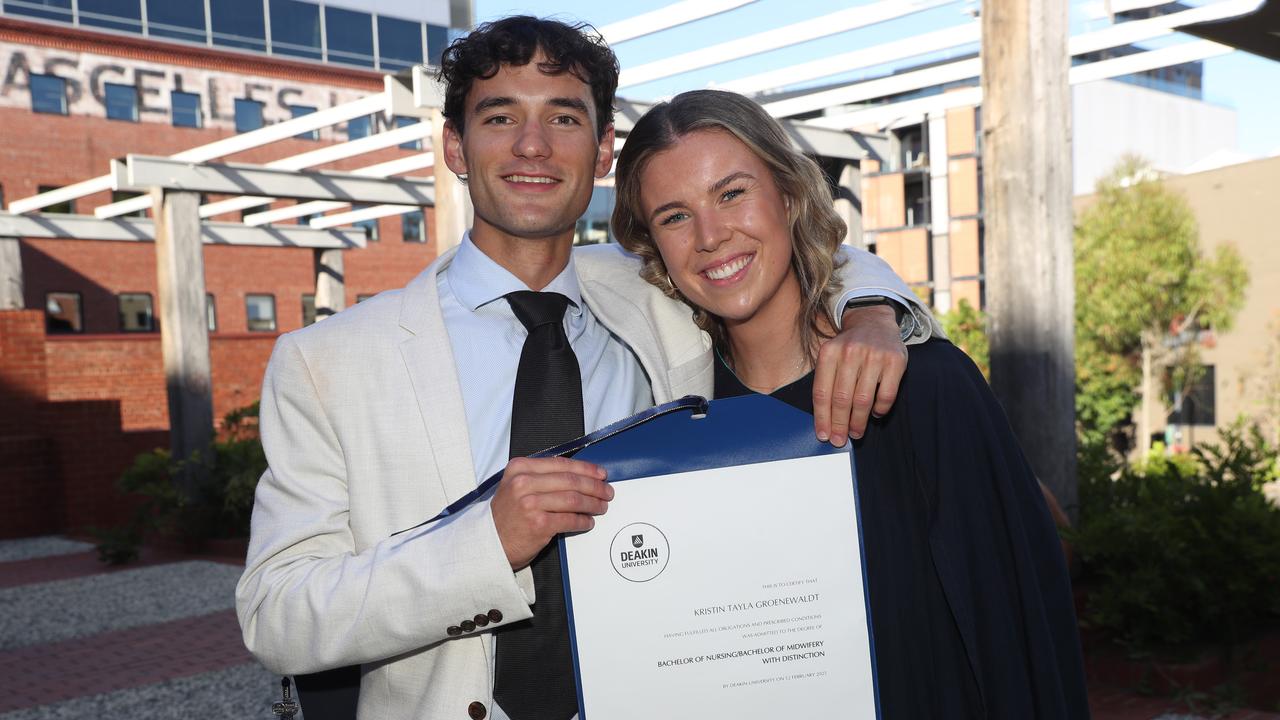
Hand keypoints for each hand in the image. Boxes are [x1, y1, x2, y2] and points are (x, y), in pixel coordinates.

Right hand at [490, 456, 611, 569]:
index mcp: (520, 468)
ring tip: (601, 507)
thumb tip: (579, 476)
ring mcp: (530, 503)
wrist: (490, 543)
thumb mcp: (516, 486)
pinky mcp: (538, 524)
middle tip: (607, 491)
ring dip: (593, 504)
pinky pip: (570, 519)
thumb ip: (541, 477)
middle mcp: (523, 483)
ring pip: (573, 499)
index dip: (585, 468)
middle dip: (594, 486)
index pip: (561, 464)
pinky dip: (583, 521)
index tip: (600, 474)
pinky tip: (588, 522)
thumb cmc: (507, 516)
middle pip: (570, 481)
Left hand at [812, 304, 907, 444]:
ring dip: (858, 422)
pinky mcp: (895, 361)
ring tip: (856, 432)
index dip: (822, 418)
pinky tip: (875, 414)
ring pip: (863, 400)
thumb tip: (824, 421)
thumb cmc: (848, 348)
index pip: (822, 393)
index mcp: (829, 353)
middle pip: (841, 399)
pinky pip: (886, 395)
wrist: (874, 322)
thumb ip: (826, 382)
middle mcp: (850, 353)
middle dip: (839, 424)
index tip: (823, 435)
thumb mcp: (831, 356)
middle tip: (840, 440)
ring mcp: (874, 356)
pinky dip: (880, 409)